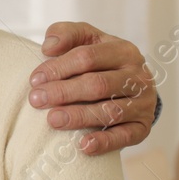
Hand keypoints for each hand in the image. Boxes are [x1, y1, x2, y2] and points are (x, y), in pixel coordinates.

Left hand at [28, 21, 157, 155]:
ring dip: (79, 117)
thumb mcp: (87, 40)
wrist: (133, 87)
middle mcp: (138, 76)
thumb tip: (48, 47)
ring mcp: (143, 103)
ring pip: (110, 111)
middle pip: (97, 85)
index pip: (88, 57)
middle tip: (36, 100)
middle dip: (63, 92)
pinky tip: (83, 146)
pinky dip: (104, 142)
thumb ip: (66, 34)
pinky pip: (124, 136)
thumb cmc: (102, 61)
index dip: (59, 68)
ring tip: (52, 120)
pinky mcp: (142, 127)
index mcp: (123, 51)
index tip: (35, 80)